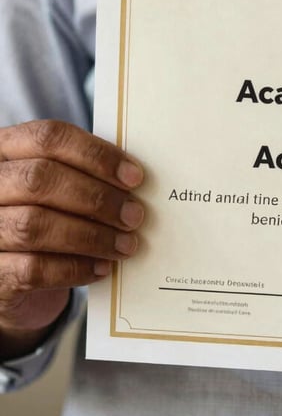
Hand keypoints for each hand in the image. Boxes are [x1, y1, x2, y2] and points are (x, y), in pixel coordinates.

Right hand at [0, 120, 143, 358]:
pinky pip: (34, 268)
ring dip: (93, 236)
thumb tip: (134, 179)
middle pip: (40, 178)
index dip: (96, 155)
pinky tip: (102, 268)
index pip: (46, 137)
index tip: (134, 177)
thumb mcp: (58, 192)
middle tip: (134, 216)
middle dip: (98, 198)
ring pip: (35, 224)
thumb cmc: (45, 223)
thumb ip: (84, 177)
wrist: (12, 277)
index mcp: (3, 153)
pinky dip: (76, 268)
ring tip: (126, 245)